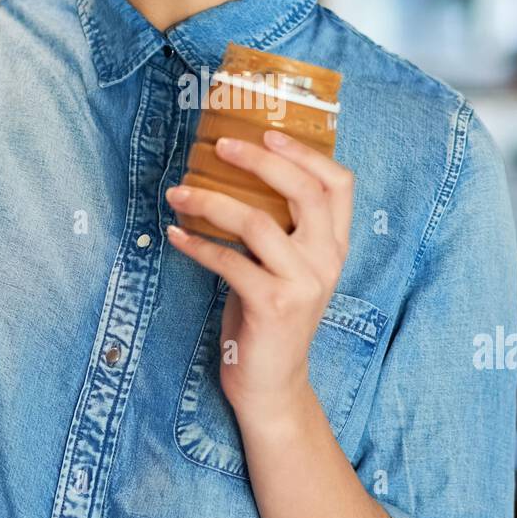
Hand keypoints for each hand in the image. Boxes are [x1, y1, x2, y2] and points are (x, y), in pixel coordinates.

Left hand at [165, 130, 354, 421]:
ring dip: (211, 201)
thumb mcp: (287, 267)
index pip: (340, 184)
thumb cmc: (271, 317)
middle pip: (303, 191)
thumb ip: (281, 229)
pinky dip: (197, 245)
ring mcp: (303, 283)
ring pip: (257, 222)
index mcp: (335, 246)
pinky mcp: (272, 305)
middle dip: (259, 160)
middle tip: (220, 145)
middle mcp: (326, 261)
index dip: (307, 153)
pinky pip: (229, 261)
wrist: (273, 384)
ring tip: (179, 191)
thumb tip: (237, 176)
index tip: (270, 133)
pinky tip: (176, 235)